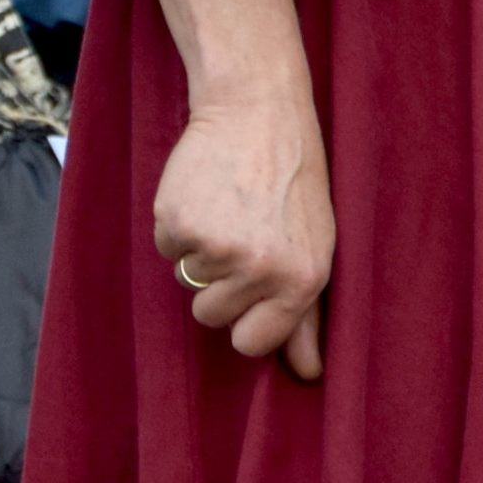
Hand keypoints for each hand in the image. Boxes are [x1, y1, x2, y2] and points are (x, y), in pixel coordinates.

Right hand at [155, 89, 332, 378]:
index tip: (255, 280)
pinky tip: (206, 191)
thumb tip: (309, 375)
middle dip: (221, 280)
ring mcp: (217, 248)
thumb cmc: (292, 176)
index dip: (247, 315)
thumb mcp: (316, 242)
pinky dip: (179, 224)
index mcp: (303, 279)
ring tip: (229, 206)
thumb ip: (307, 314)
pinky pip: (166, 247)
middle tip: (246, 228)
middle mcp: (261, 269)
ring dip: (200, 250)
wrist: (258, 107)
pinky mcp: (179, 224)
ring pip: (187, 282)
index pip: (253, 344)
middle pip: (212, 314)